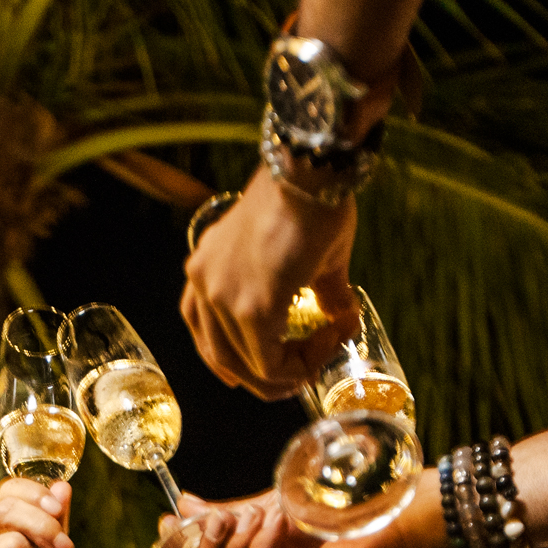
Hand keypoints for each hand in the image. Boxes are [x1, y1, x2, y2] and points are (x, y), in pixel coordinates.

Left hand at [180, 171, 356, 399]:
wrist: (314, 171)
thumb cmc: (312, 199)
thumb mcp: (305, 253)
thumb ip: (319, 294)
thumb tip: (343, 320)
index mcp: (206, 269)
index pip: (213, 337)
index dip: (256, 354)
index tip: (300, 347)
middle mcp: (204, 284)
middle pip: (223, 359)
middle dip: (268, 375)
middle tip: (306, 371)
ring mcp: (220, 296)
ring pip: (244, 367)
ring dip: (286, 375)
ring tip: (321, 356)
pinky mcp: (250, 306)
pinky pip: (267, 362)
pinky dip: (295, 368)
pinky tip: (323, 348)